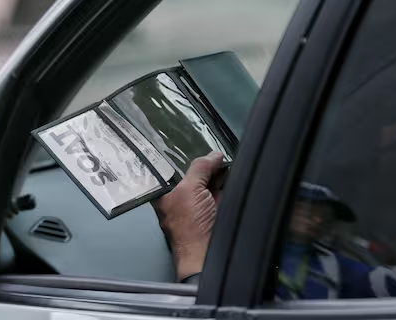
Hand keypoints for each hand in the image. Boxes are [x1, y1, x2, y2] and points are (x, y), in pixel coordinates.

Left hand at [152, 151, 223, 280]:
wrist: (208, 255)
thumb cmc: (189, 225)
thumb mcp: (190, 190)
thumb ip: (199, 168)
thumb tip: (214, 155)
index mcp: (163, 193)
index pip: (171, 168)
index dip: (180, 154)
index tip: (190, 140)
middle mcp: (179, 198)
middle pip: (191, 173)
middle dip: (201, 161)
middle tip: (210, 144)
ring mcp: (198, 204)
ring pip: (207, 181)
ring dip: (216, 170)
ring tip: (222, 154)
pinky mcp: (215, 210)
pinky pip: (221, 191)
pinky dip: (226, 182)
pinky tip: (231, 169)